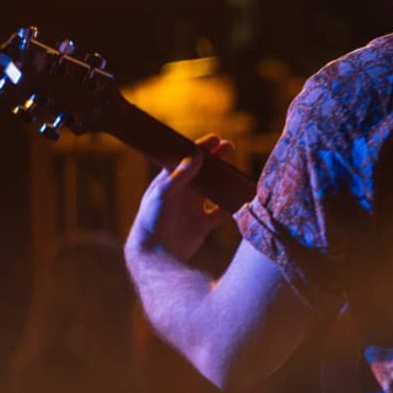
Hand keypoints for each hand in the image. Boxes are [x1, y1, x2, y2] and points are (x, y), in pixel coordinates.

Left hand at [128, 134, 235, 262]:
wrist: (155, 254)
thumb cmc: (152, 221)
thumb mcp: (163, 194)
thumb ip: (180, 175)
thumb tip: (197, 154)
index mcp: (170, 182)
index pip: (187, 159)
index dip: (201, 148)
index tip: (215, 139)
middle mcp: (182, 194)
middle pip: (203, 171)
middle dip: (216, 159)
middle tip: (230, 147)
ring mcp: (193, 209)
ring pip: (213, 190)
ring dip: (225, 181)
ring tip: (237, 171)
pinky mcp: (202, 225)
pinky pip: (220, 213)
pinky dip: (231, 207)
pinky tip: (241, 199)